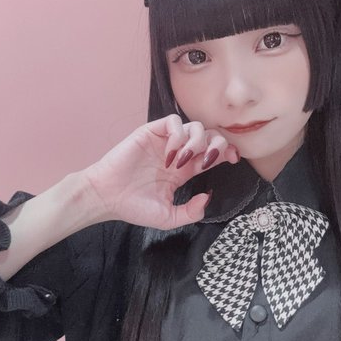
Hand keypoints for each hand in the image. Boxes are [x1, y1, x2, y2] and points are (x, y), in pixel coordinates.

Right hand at [82, 114, 239, 228]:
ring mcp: (164, 142)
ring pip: (194, 127)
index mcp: (184, 170)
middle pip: (209, 136)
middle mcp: (177, 153)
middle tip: (212, 159)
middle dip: (218, 144)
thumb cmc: (133, 207)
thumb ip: (190, 212)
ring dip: (196, 143)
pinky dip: (179, 136)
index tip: (233, 160)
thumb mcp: (168, 218)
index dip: (226, 152)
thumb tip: (208, 197)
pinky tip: (171, 154)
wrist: (106, 197)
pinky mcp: (150, 133)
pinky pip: (173, 122)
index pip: (212, 154)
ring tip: (184, 162)